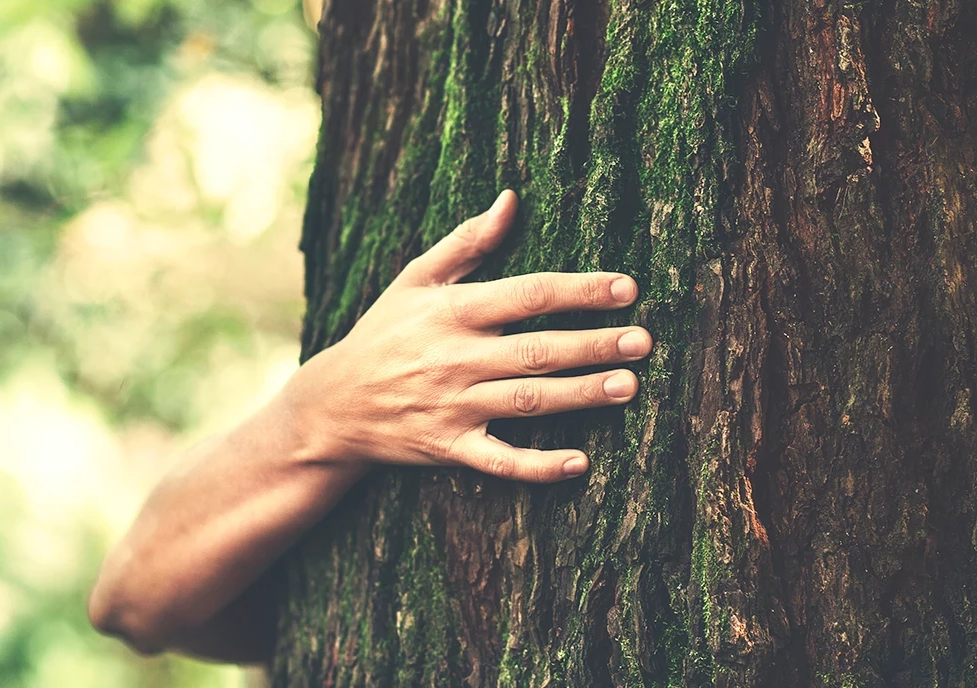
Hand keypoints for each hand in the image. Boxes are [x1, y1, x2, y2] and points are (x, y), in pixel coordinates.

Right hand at [278, 190, 651, 482]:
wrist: (333, 405)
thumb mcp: (415, 280)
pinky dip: (538, 466)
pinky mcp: (451, 448)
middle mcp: (456, 358)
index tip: (626, 288)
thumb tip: (511, 200)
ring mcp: (454, 407)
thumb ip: (467, 242)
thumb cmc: (384, 333)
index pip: (527, 294)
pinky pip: (500, 460)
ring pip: (528, 401)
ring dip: (581, 395)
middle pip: (537, 350)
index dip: (579, 290)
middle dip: (593, 345)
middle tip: (643, 340)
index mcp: (453, 312)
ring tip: (629, 386)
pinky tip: (580, 463)